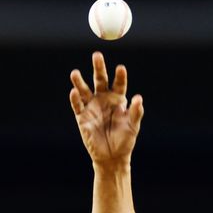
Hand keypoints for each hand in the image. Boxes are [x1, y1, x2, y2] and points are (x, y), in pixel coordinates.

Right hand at [69, 51, 143, 167]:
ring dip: (79, 82)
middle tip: (96, 55)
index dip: (119, 76)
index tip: (120, 68)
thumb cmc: (125, 140)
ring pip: (84, 90)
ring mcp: (92, 107)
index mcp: (118, 99)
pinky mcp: (82, 117)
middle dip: (98, 68)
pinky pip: (77, 106)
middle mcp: (104, 99)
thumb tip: (139, 98)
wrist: (111, 157)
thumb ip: (136, 112)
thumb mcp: (133, 126)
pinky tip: (74, 92)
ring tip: (75, 73)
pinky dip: (75, 99)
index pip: (118, 84)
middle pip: (100, 80)